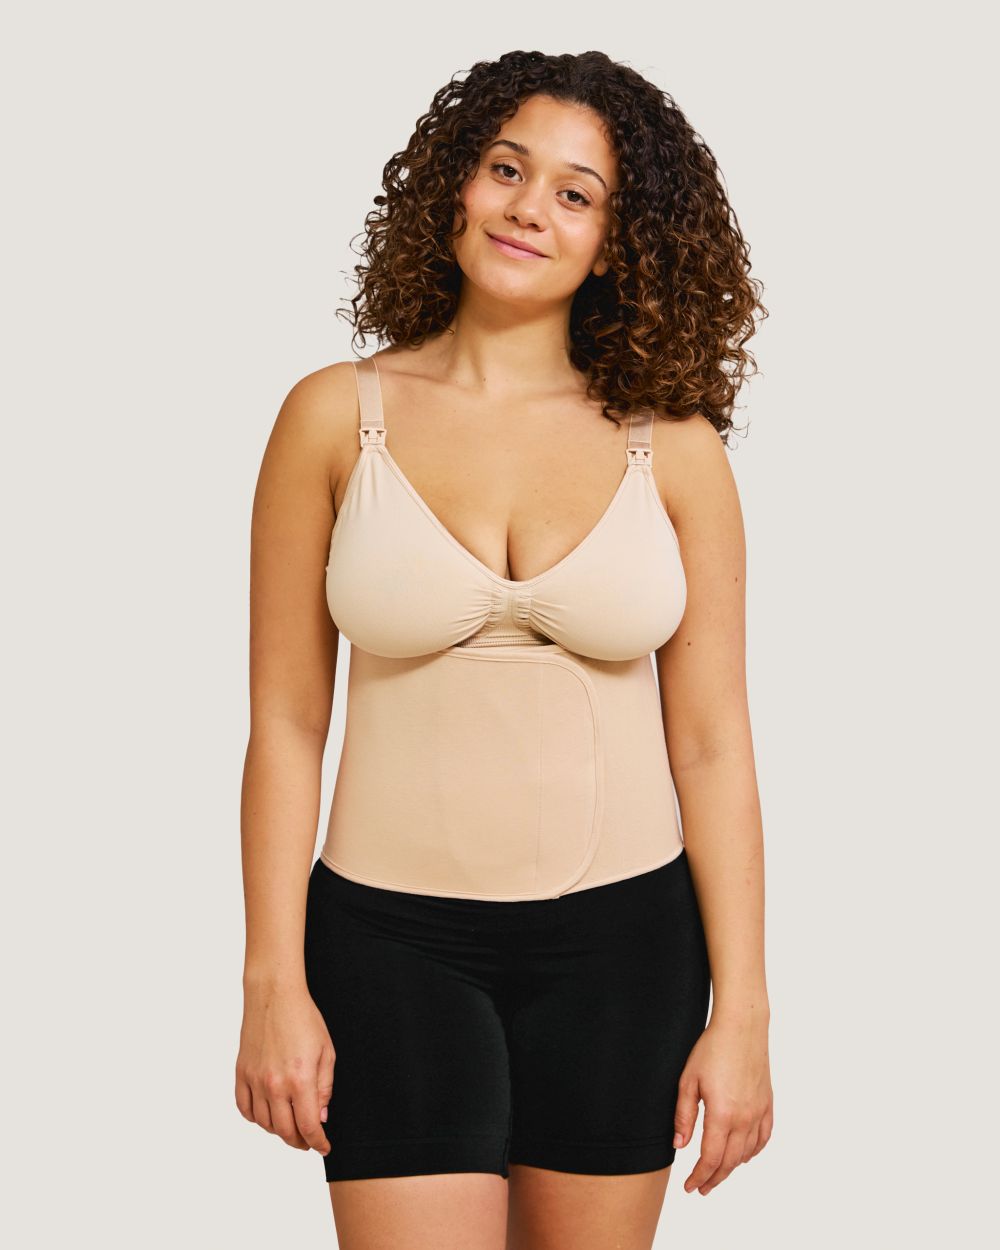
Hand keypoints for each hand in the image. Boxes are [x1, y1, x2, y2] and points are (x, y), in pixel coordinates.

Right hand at [235, 982, 334, 1157]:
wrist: (274, 995)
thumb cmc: (304, 1019)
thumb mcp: (326, 1052)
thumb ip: (324, 1088)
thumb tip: (320, 1117)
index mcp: (300, 1079)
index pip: (308, 1126)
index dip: (317, 1142)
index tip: (323, 1147)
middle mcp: (274, 1084)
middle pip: (285, 1131)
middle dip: (299, 1141)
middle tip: (308, 1140)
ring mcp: (255, 1080)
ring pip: (264, 1124)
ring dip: (279, 1132)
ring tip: (290, 1127)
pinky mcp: (241, 1074)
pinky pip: (245, 1109)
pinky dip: (256, 1118)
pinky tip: (267, 1115)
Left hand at [672, 1013, 772, 1194]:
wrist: (742, 1027)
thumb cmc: (712, 1049)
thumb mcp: (688, 1080)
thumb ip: (684, 1116)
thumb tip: (680, 1145)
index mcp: (723, 1115)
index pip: (711, 1159)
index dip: (699, 1176)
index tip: (689, 1187)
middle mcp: (745, 1119)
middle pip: (729, 1162)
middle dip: (714, 1178)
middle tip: (701, 1188)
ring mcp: (759, 1112)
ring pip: (747, 1153)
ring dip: (732, 1168)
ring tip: (718, 1172)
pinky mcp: (767, 1104)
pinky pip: (763, 1138)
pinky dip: (753, 1152)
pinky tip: (743, 1154)